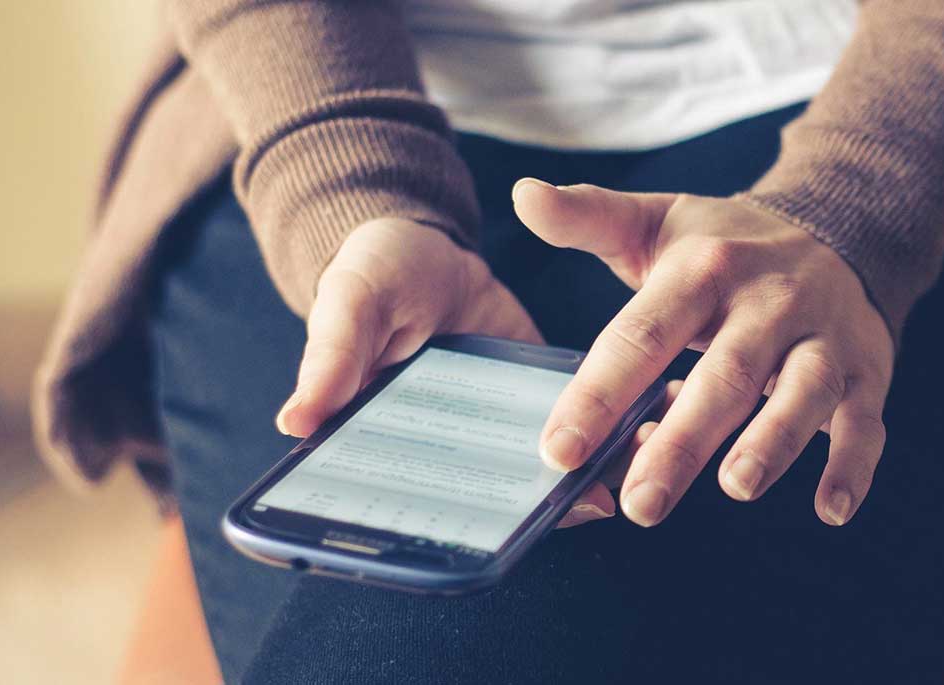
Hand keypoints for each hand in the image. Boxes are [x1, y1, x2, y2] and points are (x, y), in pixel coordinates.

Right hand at [271, 218, 626, 527]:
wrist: (430, 246)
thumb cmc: (373, 275)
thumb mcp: (351, 301)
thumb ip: (332, 356)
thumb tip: (295, 421)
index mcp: (390, 440)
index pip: (416, 500)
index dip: (452, 527)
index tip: (493, 537)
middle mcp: (449, 448)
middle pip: (491, 499)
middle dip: (539, 509)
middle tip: (586, 503)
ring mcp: (500, 426)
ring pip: (541, 470)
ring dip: (585, 476)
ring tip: (630, 472)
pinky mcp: (540, 395)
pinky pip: (578, 425)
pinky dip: (610, 432)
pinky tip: (648, 425)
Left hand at [513, 179, 893, 526]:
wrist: (836, 226)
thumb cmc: (724, 244)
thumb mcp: (655, 222)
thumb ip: (587, 217)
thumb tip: (523, 194)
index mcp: (702, 270)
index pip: (642, 335)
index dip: (598, 394)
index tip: (559, 450)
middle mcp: (765, 303)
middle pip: (723, 374)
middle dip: (681, 441)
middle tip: (640, 502)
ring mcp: (821, 337)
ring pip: (802, 392)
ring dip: (772, 441)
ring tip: (735, 487)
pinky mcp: (865, 370)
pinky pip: (864, 421)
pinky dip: (852, 465)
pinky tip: (831, 509)